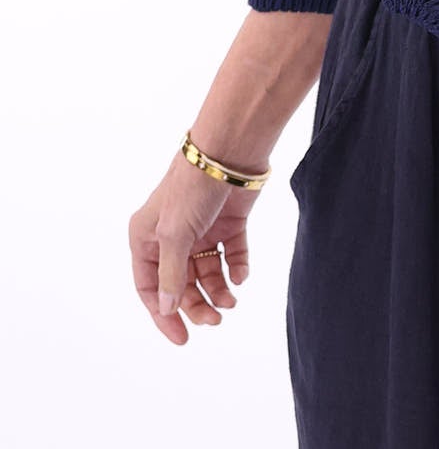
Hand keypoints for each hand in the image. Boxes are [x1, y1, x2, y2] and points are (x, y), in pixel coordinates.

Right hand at [128, 148, 261, 345]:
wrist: (230, 150)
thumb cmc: (192, 188)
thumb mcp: (175, 235)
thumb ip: (171, 274)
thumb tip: (166, 308)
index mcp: (146, 237)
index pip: (150, 287)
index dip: (163, 315)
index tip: (182, 338)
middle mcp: (172, 236)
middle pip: (181, 283)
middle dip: (197, 304)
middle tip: (215, 320)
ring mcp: (201, 228)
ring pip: (207, 271)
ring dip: (219, 289)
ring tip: (231, 302)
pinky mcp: (229, 221)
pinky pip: (231, 254)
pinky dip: (237, 268)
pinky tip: (241, 275)